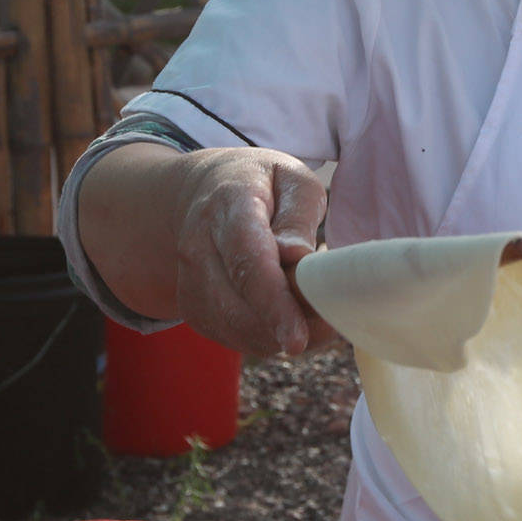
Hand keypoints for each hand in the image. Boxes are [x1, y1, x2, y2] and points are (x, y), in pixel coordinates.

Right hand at [171, 148, 339, 358]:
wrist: (205, 193)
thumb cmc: (263, 187)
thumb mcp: (292, 181)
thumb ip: (298, 217)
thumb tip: (299, 258)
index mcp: (229, 206)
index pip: (247, 260)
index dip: (273, 303)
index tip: (297, 338)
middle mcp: (198, 246)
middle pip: (237, 305)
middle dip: (284, 326)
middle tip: (331, 324)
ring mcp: (190, 280)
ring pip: (234, 328)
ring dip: (279, 337)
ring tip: (316, 319)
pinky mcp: (194, 306)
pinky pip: (232, 337)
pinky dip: (266, 339)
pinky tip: (291, 322)